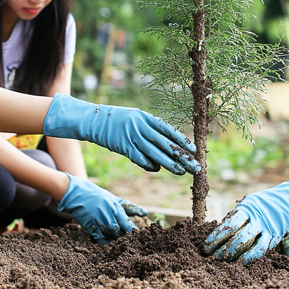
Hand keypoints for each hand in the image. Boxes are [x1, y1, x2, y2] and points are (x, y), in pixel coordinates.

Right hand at [44, 93, 198, 174]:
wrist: (94, 120)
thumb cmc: (117, 119)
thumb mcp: (135, 117)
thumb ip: (150, 128)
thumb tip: (167, 142)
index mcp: (146, 117)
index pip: (169, 129)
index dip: (182, 140)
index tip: (194, 150)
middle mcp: (141, 127)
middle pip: (166, 144)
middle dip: (182, 156)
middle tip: (194, 166)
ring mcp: (132, 137)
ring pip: (156, 154)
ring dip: (170, 164)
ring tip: (181, 172)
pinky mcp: (124, 147)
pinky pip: (140, 159)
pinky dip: (150, 165)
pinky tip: (157, 169)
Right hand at [57, 173, 146, 243]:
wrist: (78, 194)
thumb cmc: (99, 196)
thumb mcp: (114, 199)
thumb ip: (129, 207)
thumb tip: (144, 213)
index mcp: (115, 207)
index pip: (127, 223)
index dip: (132, 231)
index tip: (137, 236)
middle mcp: (108, 215)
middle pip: (119, 232)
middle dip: (124, 238)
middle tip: (130, 243)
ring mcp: (98, 221)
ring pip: (110, 236)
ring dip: (115, 241)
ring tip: (120, 244)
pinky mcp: (90, 226)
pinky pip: (100, 238)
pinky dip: (105, 242)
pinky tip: (109, 243)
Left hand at [202, 169, 288, 262]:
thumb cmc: (262, 204)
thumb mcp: (249, 204)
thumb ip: (237, 217)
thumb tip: (218, 234)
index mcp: (247, 208)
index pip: (229, 224)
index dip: (215, 237)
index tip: (205, 247)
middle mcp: (257, 218)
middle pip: (237, 236)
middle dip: (223, 249)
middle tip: (212, 258)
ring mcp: (267, 227)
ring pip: (249, 245)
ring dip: (234, 255)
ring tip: (224, 261)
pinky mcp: (275, 236)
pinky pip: (261, 249)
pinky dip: (250, 257)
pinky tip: (241, 262)